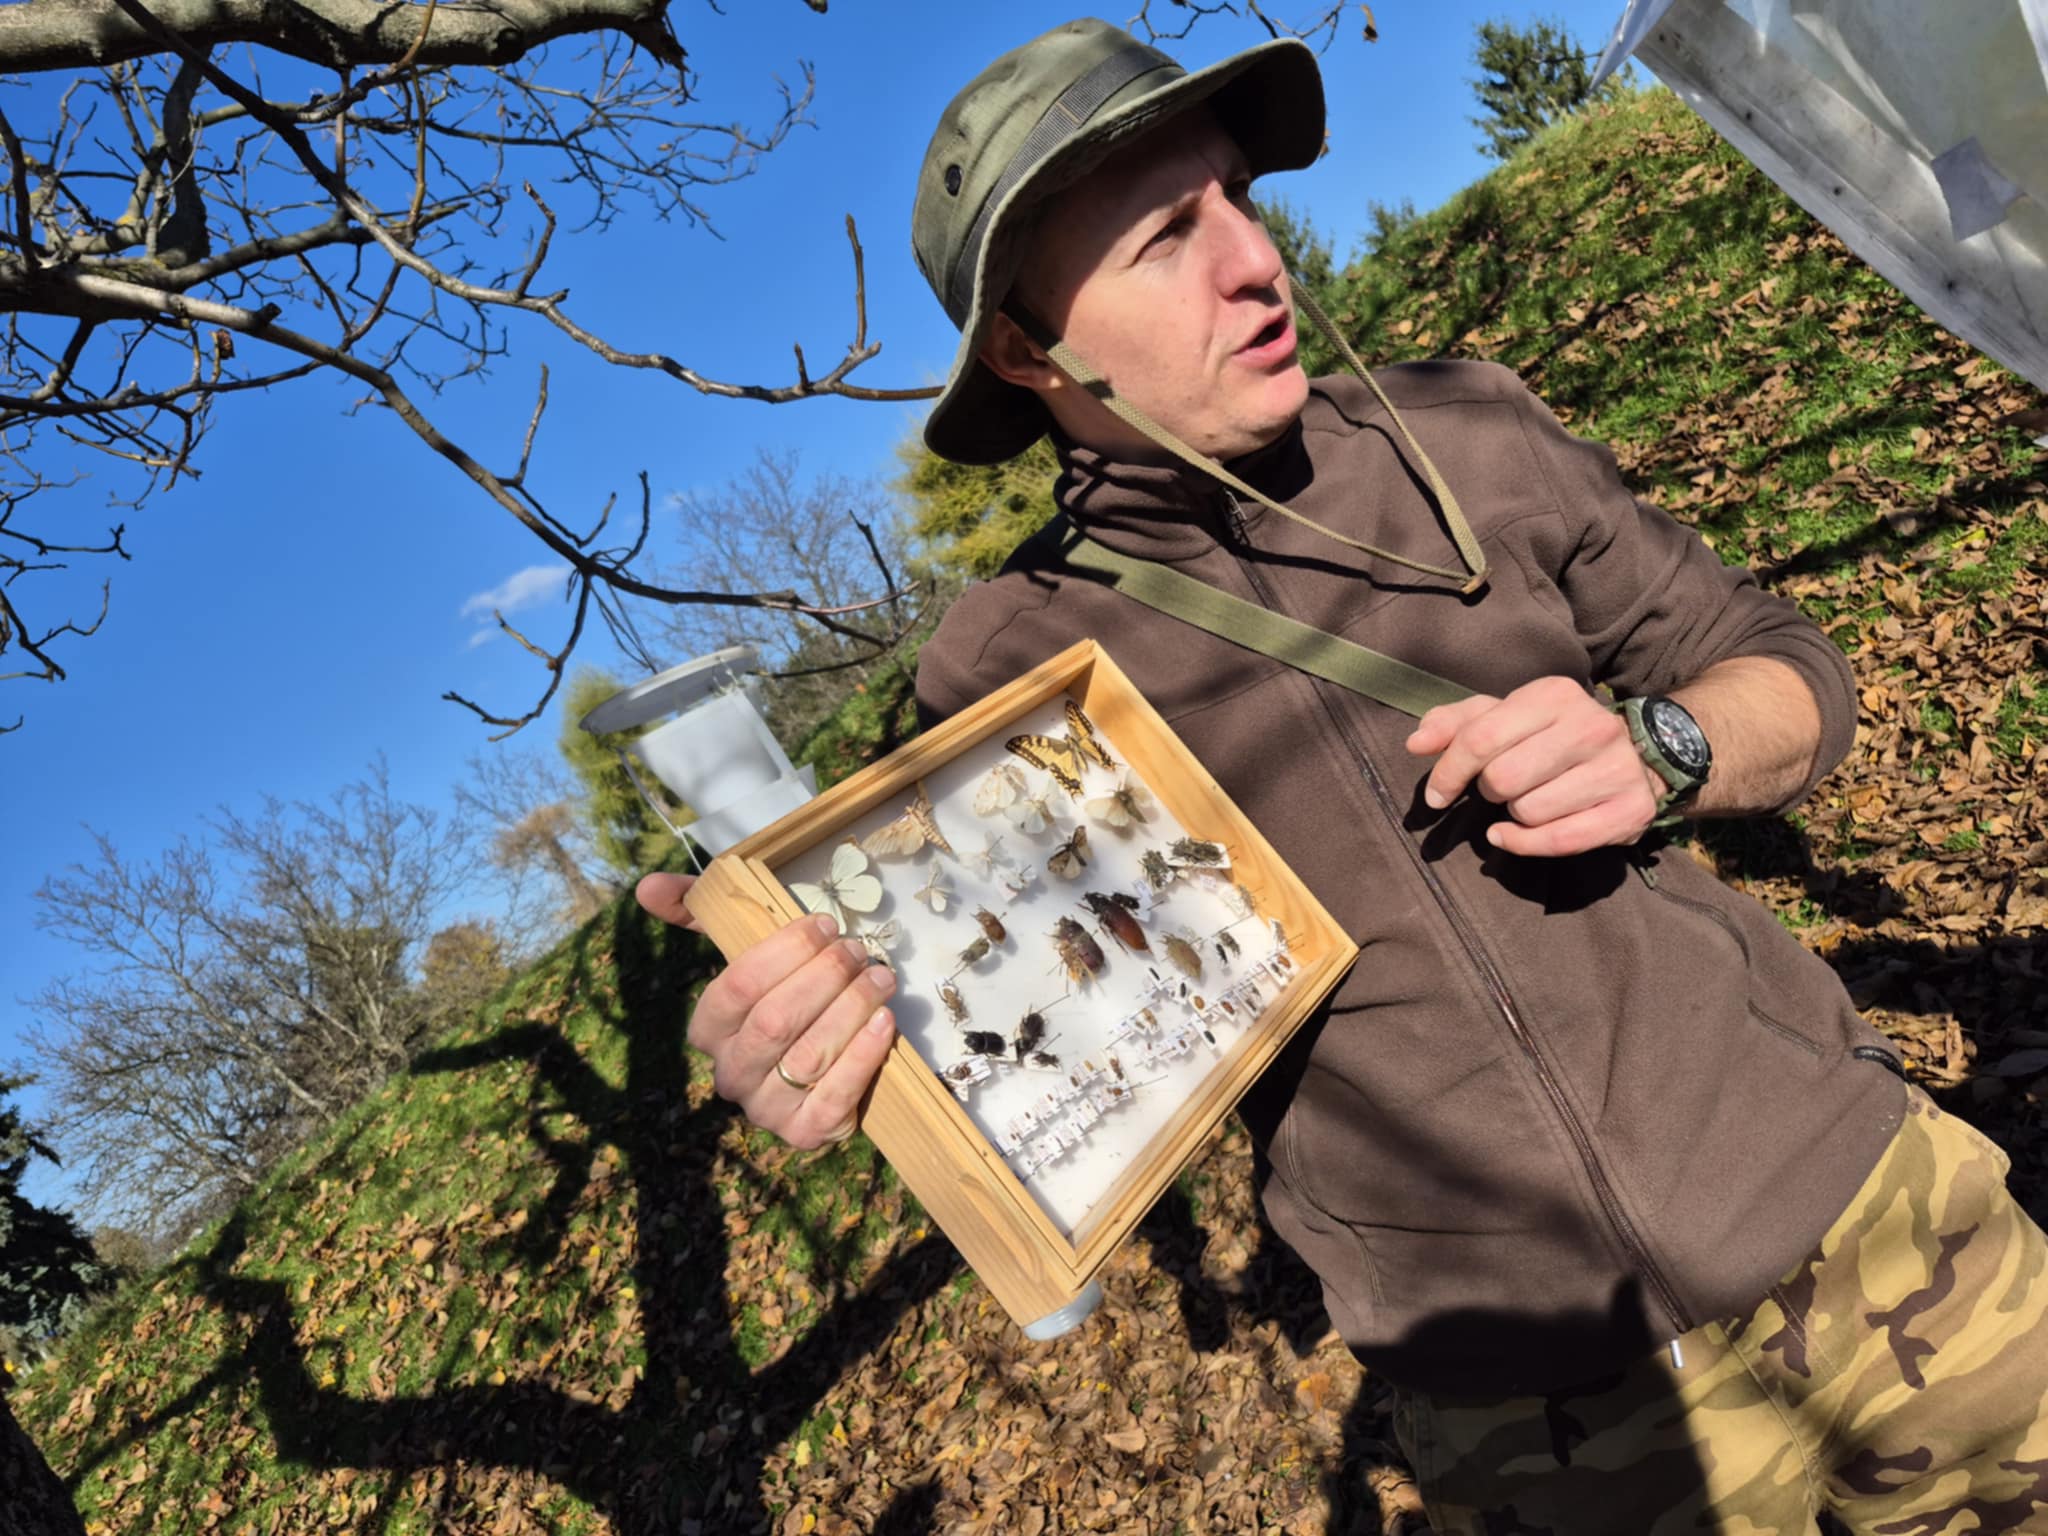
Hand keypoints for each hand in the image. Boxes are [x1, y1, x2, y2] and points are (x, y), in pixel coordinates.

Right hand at [635, 872, 896, 1149]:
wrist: (821, 1076)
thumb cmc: (782, 1001)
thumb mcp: (746, 958)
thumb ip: (700, 916)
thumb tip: (647, 885)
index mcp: (709, 1031)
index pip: (737, 988)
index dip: (784, 952)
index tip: (824, 925)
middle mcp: (730, 1075)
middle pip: (774, 1021)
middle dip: (822, 978)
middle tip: (858, 951)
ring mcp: (766, 1109)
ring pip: (808, 1055)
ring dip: (851, 1009)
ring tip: (880, 977)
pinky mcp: (806, 1133)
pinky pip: (835, 1096)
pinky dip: (863, 1056)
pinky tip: (884, 1022)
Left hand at [1404, 676, 1666, 856]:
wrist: (1634, 754)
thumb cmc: (1550, 735)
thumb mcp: (1504, 717)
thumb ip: (1455, 724)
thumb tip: (1416, 743)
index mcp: (1554, 695)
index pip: (1480, 738)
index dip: (1447, 772)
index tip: (1436, 794)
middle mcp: (1591, 726)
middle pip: (1503, 779)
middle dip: (1489, 791)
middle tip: (1500, 788)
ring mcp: (1617, 768)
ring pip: (1529, 811)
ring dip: (1514, 814)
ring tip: (1528, 800)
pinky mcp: (1631, 809)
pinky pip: (1560, 841)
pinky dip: (1524, 845)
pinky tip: (1511, 835)